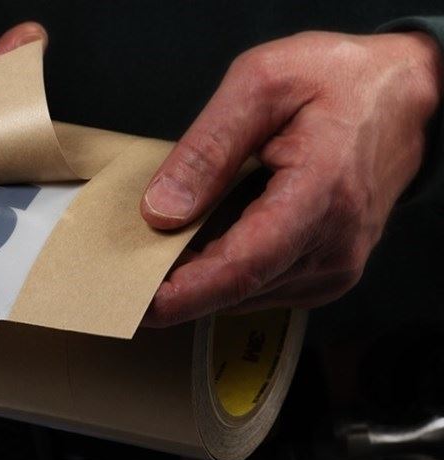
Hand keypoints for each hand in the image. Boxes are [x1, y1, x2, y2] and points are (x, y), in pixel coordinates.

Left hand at [141, 31, 441, 325]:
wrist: (404, 99)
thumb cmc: (340, 82)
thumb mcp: (263, 84)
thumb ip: (209, 149)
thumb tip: (162, 211)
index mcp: (320, 195)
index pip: (242, 265)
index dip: (185, 293)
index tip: (137, 305)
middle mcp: (334, 246)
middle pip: (239, 288)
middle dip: (179, 289)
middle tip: (128, 275)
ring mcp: (336, 265)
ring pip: (249, 293)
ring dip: (202, 281)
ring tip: (161, 255)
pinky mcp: (329, 270)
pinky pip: (265, 286)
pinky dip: (228, 274)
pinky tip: (209, 246)